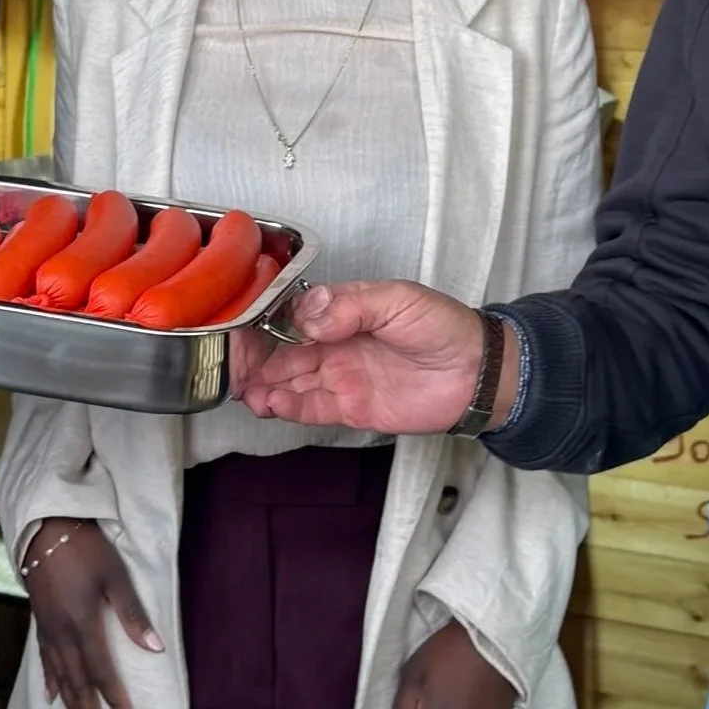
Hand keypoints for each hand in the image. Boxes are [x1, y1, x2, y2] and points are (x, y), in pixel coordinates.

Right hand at [23, 519, 162, 708]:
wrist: (44, 527)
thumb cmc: (85, 548)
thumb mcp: (115, 576)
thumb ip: (133, 614)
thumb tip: (155, 649)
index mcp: (83, 625)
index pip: (102, 675)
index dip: (115, 704)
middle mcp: (63, 635)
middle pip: (78, 686)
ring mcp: (48, 631)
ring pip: (60, 680)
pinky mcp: (41, 622)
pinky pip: (46, 661)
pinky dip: (51, 683)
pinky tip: (52, 700)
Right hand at [239, 282, 504, 433]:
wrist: (477, 373)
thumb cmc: (442, 327)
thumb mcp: (398, 300)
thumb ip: (351, 305)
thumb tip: (307, 312)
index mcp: (344, 311)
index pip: (293, 315)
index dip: (265, 322)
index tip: (240, 328)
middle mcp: (336, 344)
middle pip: (284, 351)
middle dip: (256, 358)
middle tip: (231, 364)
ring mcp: (341, 377)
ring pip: (290, 381)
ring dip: (264, 384)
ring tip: (242, 388)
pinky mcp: (350, 408)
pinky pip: (310, 408)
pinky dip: (285, 406)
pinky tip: (266, 403)